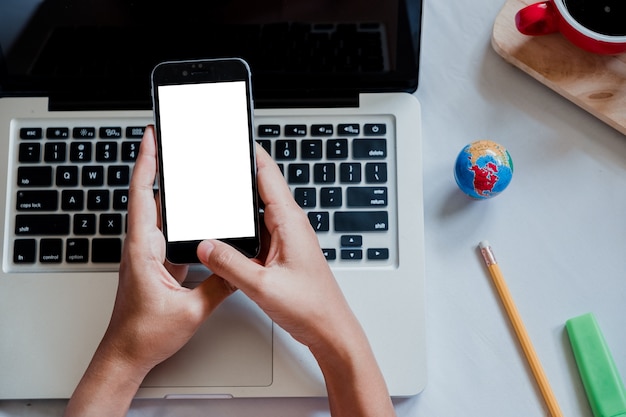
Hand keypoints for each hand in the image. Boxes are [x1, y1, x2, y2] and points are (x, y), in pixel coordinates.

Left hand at [65, 126, 233, 416]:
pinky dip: (178, 215)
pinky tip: (193, 210)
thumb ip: (220, 285)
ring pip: (159, 213)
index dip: (146, 162)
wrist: (127, 354)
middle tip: (170, 140)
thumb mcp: (191, 311)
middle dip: (158, 164)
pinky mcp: (156, 263)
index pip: (142, 196)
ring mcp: (148, 254)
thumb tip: (238, 266)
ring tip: (183, 166)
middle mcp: (143, 247)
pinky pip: (168, 232)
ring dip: (168, 188)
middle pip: (148, 196)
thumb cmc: (144, 335)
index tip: (152, 137)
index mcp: (144, 250)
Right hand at [197, 145, 394, 416]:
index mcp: (290, 222)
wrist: (330, 328)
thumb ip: (230, 264)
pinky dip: (242, 225)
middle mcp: (290, 224)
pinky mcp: (283, 250)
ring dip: (239, 202)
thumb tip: (206, 244)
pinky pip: (258, 229)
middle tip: (213, 161)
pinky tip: (227, 231)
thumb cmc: (310, 306)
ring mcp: (287, 237)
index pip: (267, 173)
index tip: (232, 135)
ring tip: (214, 192)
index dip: (249, 151)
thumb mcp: (263, 286)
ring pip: (257, 210)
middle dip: (238, 173)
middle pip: (260, 186)